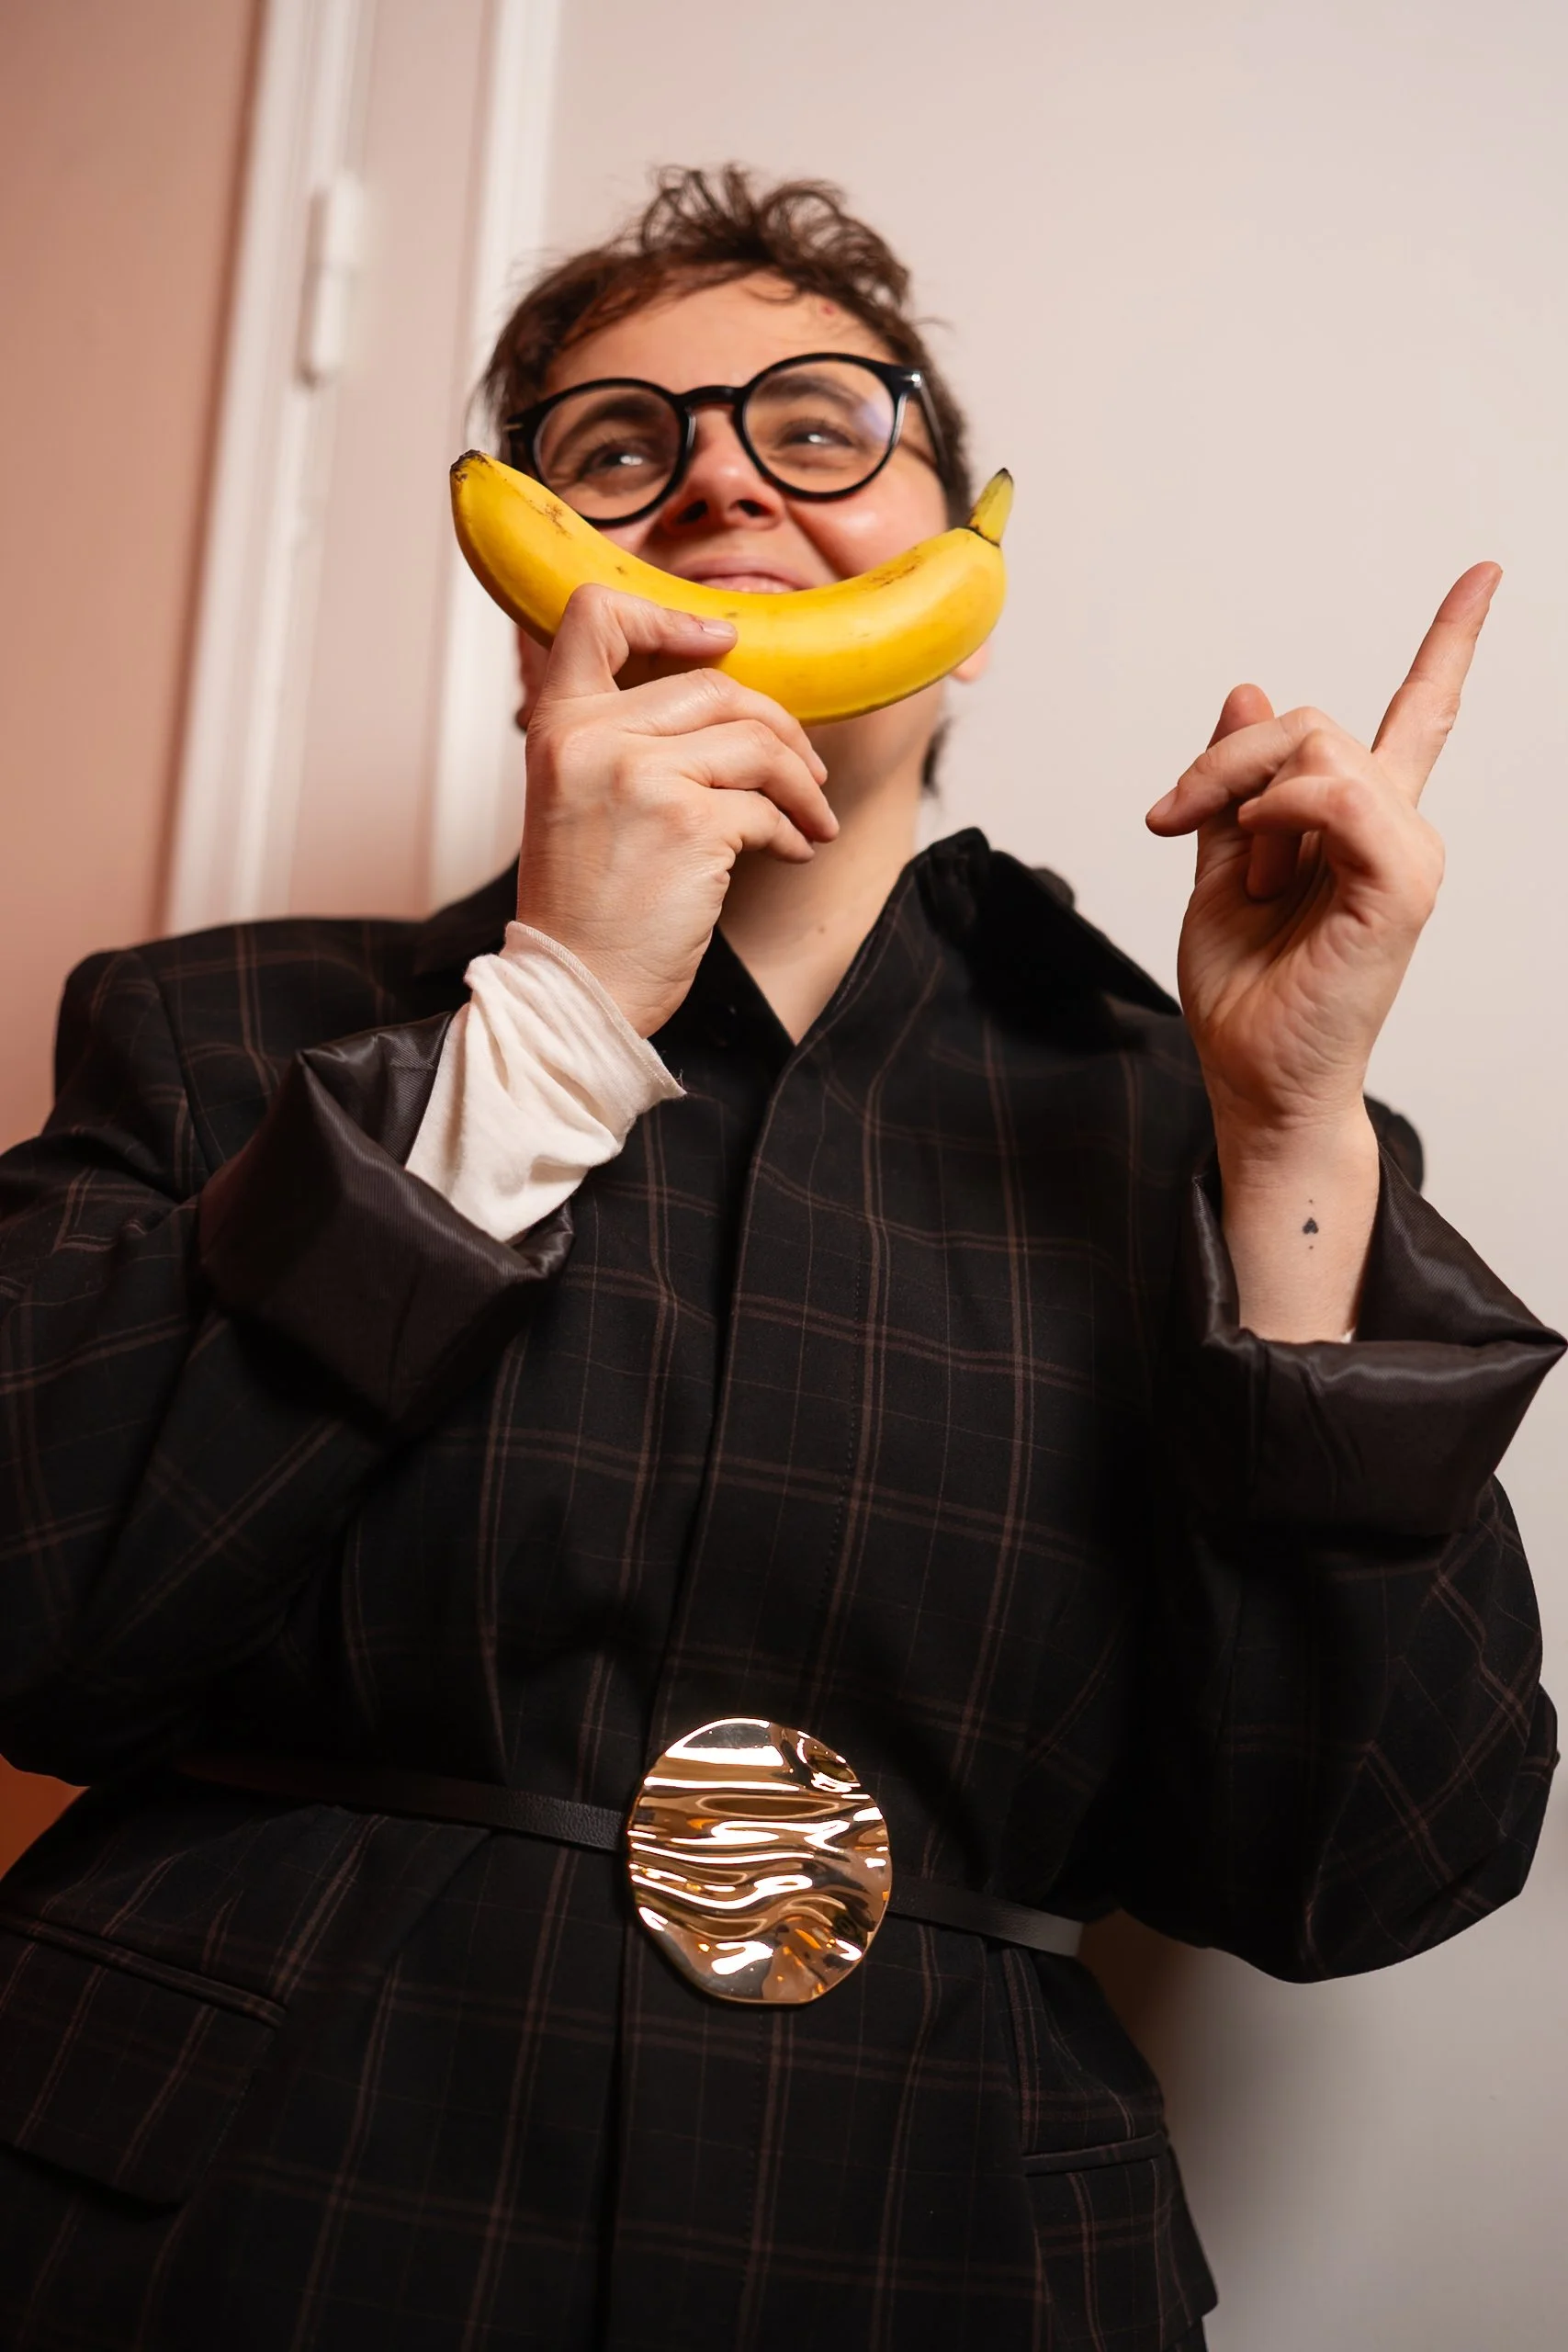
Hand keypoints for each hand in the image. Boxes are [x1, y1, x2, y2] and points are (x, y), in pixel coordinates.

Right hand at [516, 585, 836, 1035]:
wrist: (575, 987)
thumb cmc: (585, 906)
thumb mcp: (576, 797)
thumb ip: (621, 737)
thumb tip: (724, 698)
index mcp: (557, 724)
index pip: (596, 614)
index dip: (667, 615)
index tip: (719, 643)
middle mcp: (592, 738)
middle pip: (712, 685)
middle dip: (777, 724)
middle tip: (803, 767)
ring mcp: (641, 775)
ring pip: (756, 742)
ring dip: (802, 783)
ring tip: (814, 818)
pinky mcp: (691, 824)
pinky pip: (767, 807)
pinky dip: (794, 831)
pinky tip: (793, 853)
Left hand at [1145, 564, 1500, 1147]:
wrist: (1253, 1079)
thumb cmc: (1245, 993)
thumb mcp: (1216, 867)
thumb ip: (1231, 786)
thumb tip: (1246, 693)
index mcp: (1361, 823)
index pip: (1417, 714)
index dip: (1450, 643)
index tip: (1485, 576)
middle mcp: (1396, 829)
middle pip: (1311, 724)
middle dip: (1224, 765)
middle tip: (1175, 820)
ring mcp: (1406, 854)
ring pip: (1318, 751)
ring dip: (1246, 807)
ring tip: (1248, 883)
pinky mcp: (1400, 886)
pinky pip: (1338, 796)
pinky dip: (1280, 816)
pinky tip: (1263, 864)